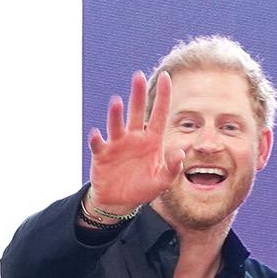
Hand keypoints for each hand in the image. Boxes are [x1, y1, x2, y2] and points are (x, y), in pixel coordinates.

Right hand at [87, 71, 184, 213]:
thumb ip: (172, 168)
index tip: (166, 76)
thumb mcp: (161, 181)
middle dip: (137, 94)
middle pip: (136, 111)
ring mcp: (117, 143)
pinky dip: (96, 139)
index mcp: (151, 140)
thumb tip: (181, 152)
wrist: (119, 202)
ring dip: (116, 114)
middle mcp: (134, 137)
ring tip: (117, 103)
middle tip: (138, 75)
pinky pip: (98, 144)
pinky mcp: (102, 154)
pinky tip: (95, 135)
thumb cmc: (142, 188)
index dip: (163, 95)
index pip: (159, 113)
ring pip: (116, 124)